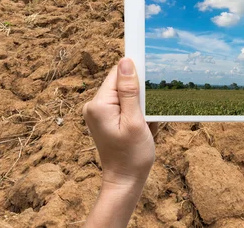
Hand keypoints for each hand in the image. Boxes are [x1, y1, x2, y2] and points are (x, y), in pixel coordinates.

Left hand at [83, 57, 157, 187]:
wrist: (125, 182)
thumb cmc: (132, 155)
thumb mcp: (135, 121)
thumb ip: (129, 90)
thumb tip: (125, 61)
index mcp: (99, 104)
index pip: (117, 74)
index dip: (135, 75)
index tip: (149, 87)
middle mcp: (94, 106)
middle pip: (122, 84)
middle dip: (140, 96)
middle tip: (146, 117)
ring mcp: (98, 112)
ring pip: (126, 95)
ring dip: (140, 107)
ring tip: (144, 126)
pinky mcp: (105, 118)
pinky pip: (125, 106)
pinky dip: (136, 114)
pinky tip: (141, 129)